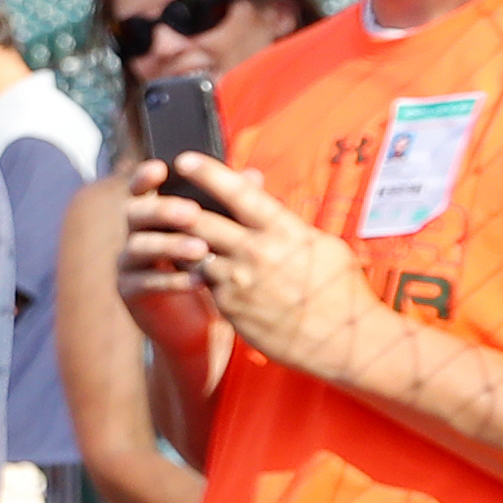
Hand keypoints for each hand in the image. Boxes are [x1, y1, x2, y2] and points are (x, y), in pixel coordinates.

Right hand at [111, 164, 220, 341]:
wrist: (200, 321)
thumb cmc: (208, 266)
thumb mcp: (222, 234)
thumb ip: (231, 204)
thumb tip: (253, 175)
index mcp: (154, 213)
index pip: (142, 188)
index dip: (145, 176)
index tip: (161, 168)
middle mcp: (136, 233)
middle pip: (135, 213)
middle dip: (163, 210)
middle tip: (192, 212)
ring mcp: (129, 262)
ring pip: (139, 247)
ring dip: (170, 245)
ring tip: (200, 249)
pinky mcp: (130, 290)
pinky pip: (144, 282)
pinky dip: (170, 280)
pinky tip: (197, 280)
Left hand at [124, 158, 371, 378]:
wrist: (342, 342)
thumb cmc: (339, 290)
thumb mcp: (322, 245)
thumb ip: (286, 222)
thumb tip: (261, 200)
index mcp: (283, 231)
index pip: (239, 193)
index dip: (208, 173)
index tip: (186, 159)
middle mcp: (256, 252)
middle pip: (201, 220)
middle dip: (177, 205)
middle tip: (160, 194)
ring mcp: (239, 281)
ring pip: (195, 251)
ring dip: (183, 241)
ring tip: (171, 231)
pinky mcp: (230, 306)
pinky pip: (204, 281)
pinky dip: (198, 271)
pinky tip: (195, 266)